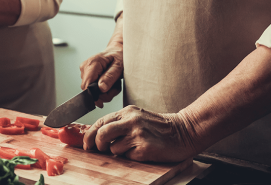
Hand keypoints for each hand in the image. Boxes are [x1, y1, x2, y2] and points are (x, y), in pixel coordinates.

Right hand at [79, 48, 122, 107]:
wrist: (117, 49)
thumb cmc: (119, 55)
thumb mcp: (119, 66)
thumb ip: (110, 77)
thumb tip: (101, 88)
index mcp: (92, 64)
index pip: (86, 86)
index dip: (94, 96)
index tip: (103, 101)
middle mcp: (85, 67)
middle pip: (89, 90)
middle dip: (103, 94)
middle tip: (115, 88)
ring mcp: (85, 71)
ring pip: (92, 90)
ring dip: (105, 92)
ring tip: (113, 83)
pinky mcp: (87, 74)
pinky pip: (93, 87)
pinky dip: (103, 88)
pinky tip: (109, 82)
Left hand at [83, 106, 197, 162]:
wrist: (184, 131)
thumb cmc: (160, 127)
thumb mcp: (138, 117)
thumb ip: (121, 123)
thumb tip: (99, 136)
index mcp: (128, 112)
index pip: (101, 121)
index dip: (89, 134)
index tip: (86, 144)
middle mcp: (131, 121)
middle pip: (102, 133)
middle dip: (97, 144)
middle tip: (99, 150)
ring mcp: (138, 134)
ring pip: (113, 148)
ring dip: (118, 152)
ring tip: (132, 148)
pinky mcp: (145, 148)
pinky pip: (127, 157)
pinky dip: (131, 157)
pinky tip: (142, 152)